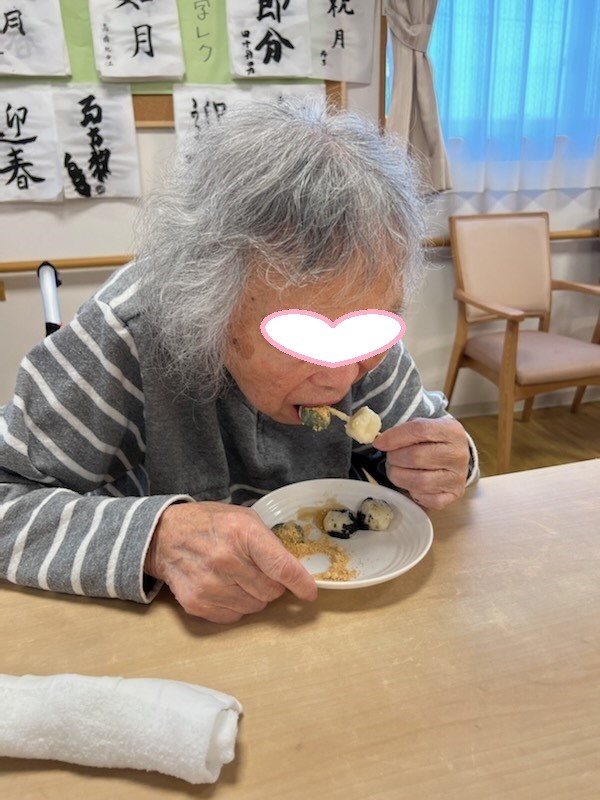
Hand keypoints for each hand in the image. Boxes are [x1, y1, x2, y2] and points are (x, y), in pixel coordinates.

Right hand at [145, 502, 316, 623]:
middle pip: (272, 592)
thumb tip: (294, 571)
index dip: (300, 583)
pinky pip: (234, 617)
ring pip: (255, 606)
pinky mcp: (197, 604)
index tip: (309, 593)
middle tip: (258, 571)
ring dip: (254, 595)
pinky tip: (223, 586)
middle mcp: (226, 560)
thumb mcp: (243, 518)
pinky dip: (235, 605)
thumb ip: (268, 542)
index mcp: (242, 533)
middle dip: (273, 584)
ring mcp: (210, 585)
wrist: (164, 537)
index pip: (281, 567)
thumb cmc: (209, 524)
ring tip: (237, 577)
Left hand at [374, 417, 470, 509]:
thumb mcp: (422, 427)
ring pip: (418, 481)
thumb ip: (403, 431)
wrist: (454, 457)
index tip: (379, 443)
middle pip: (416, 457)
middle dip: (394, 458)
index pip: (420, 430)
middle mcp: (458, 454)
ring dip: (399, 476)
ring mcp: (458, 477)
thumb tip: (380, 442)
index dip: (394, 437)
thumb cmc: (433, 440)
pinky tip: (411, 483)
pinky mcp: (454, 495)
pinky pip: (426, 499)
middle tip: (391, 458)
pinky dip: (412, 492)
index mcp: (452, 431)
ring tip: (396, 470)